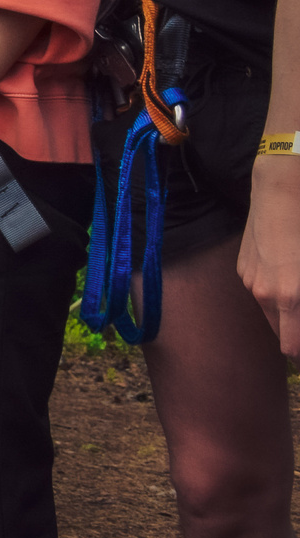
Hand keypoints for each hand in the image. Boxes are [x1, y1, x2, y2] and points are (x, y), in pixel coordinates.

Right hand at [239, 157, 299, 355]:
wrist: (279, 190)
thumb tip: (299, 308)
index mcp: (289, 298)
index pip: (292, 347)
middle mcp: (265, 295)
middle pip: (282, 334)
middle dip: (295, 332)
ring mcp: (250, 280)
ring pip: (271, 312)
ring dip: (287, 312)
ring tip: (296, 294)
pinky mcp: (243, 267)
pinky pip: (261, 291)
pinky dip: (275, 292)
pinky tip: (286, 271)